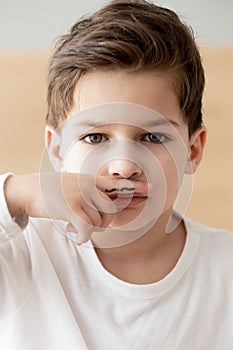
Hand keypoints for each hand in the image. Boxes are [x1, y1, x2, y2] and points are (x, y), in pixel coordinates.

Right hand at [4, 173, 149, 243]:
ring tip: (75, 222)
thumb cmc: (51, 191)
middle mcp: (88, 185)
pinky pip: (88, 228)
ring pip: (100, 221)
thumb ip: (90, 192)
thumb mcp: (73, 185)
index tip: (152, 189)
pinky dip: (83, 235)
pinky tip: (76, 234)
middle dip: (105, 220)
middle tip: (88, 220)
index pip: (117, 183)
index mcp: (90, 180)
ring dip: (90, 227)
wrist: (28, 190)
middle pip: (112, 208)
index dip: (136, 187)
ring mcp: (80, 195)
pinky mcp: (71, 207)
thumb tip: (105, 208)